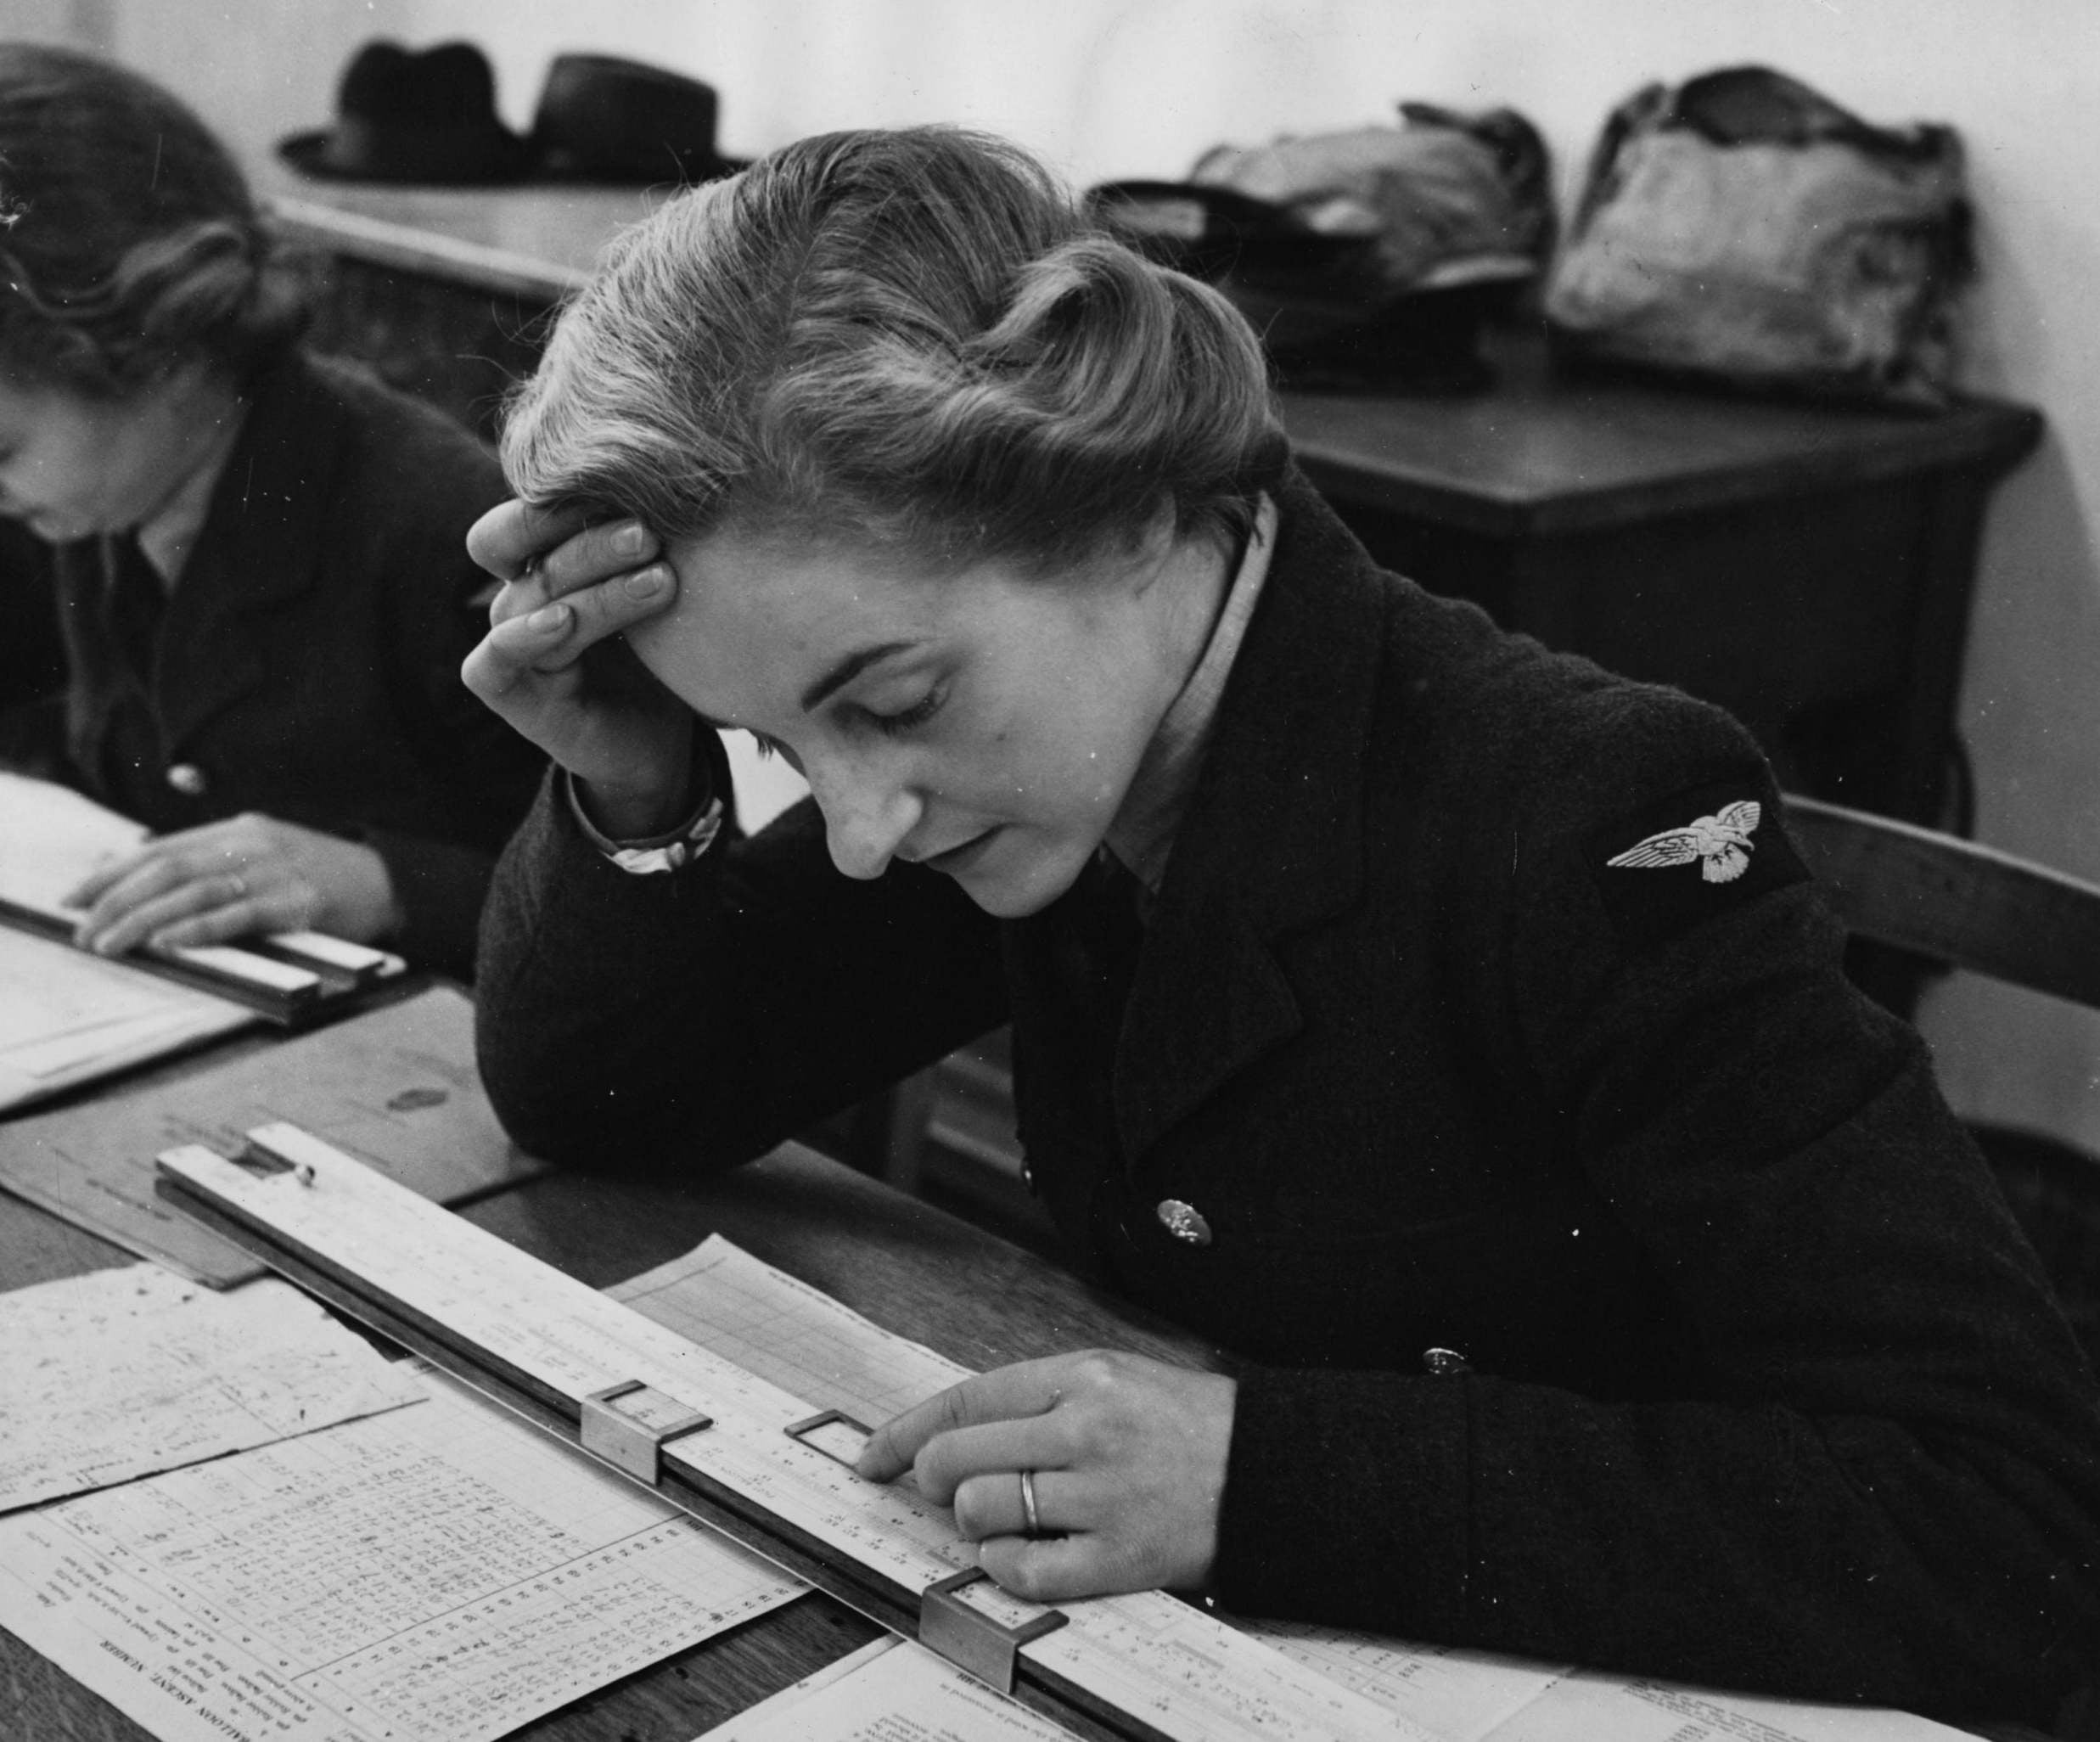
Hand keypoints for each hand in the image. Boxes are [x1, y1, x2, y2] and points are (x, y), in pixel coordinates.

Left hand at [65, 813, 401, 954]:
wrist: (392, 882)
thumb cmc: (323, 875)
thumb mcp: (264, 853)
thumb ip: (209, 858)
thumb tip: (141, 862)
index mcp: (239, 830)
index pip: (160, 849)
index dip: (111, 874)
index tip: (74, 899)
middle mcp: (253, 844)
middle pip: (169, 869)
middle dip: (117, 901)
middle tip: (84, 931)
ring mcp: (277, 872)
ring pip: (195, 892)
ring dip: (145, 920)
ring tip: (111, 943)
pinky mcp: (299, 903)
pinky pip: (239, 915)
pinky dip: (199, 928)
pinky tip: (169, 941)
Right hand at [461, 501, 694, 837]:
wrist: (661, 747)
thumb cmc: (663, 660)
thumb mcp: (663, 596)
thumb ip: (655, 548)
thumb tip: (693, 480)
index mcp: (550, 563)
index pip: (534, 512)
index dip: (570, 498)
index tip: (634, 486)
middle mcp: (521, 596)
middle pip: (538, 551)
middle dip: (595, 539)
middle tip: (652, 533)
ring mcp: (508, 642)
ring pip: (537, 600)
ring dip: (597, 587)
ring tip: (660, 580)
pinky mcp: (505, 690)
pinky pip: (496, 657)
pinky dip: (526, 635)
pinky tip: (564, 622)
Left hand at [857, 1351, 1235, 1602]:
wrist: (1269, 1471)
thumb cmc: (1189, 1424)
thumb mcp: (1116, 1378)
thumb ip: (1039, 1397)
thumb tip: (955, 1431)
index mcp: (1082, 1376)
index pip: (965, 1399)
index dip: (905, 1432)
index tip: (875, 1456)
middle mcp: (1086, 1430)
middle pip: (959, 1458)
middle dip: (935, 1480)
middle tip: (949, 1491)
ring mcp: (1101, 1494)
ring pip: (982, 1511)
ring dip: (973, 1523)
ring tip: (1003, 1520)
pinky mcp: (1119, 1554)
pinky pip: (1025, 1568)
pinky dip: (1003, 1566)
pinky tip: (1018, 1553)